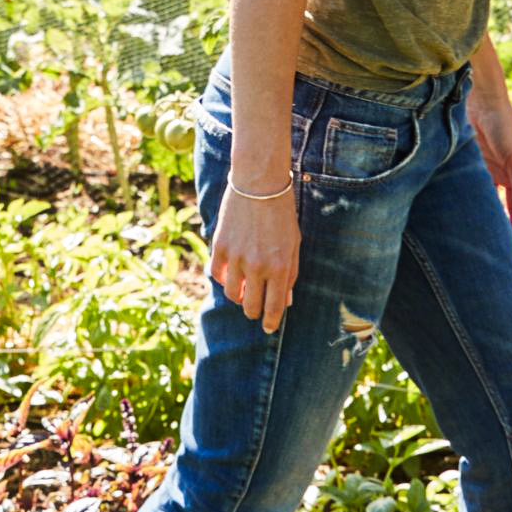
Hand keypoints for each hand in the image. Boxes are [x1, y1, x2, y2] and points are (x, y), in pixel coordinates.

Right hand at [209, 158, 301, 334]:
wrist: (258, 183)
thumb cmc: (281, 213)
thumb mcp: (293, 244)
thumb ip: (290, 274)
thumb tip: (285, 301)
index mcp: (280, 267)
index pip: (274, 307)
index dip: (271, 322)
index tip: (269, 328)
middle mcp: (257, 266)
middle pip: (250, 306)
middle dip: (254, 312)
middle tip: (255, 308)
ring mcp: (236, 258)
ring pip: (232, 294)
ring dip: (238, 296)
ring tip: (244, 288)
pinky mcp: (219, 247)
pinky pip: (217, 275)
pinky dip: (223, 278)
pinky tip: (231, 272)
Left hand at [468, 82, 511, 243]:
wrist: (482, 105)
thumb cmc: (504, 128)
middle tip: (507, 246)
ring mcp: (495, 170)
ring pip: (496, 199)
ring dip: (494, 215)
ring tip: (490, 233)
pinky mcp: (479, 165)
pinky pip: (481, 188)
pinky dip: (480, 200)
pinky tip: (474, 212)